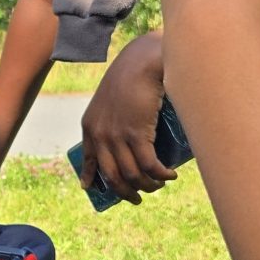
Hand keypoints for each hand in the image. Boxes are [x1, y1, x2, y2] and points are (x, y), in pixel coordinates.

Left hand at [80, 30, 174, 201]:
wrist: (141, 62)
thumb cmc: (131, 74)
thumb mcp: (112, 96)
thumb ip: (112, 114)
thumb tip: (125, 133)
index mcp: (90, 126)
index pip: (89, 160)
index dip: (92, 178)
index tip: (91, 189)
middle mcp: (100, 135)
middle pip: (113, 176)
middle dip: (127, 192)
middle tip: (138, 197)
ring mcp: (117, 136)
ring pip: (133, 174)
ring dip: (149, 185)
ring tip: (159, 184)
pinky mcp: (136, 134)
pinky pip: (149, 165)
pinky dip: (160, 175)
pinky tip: (169, 176)